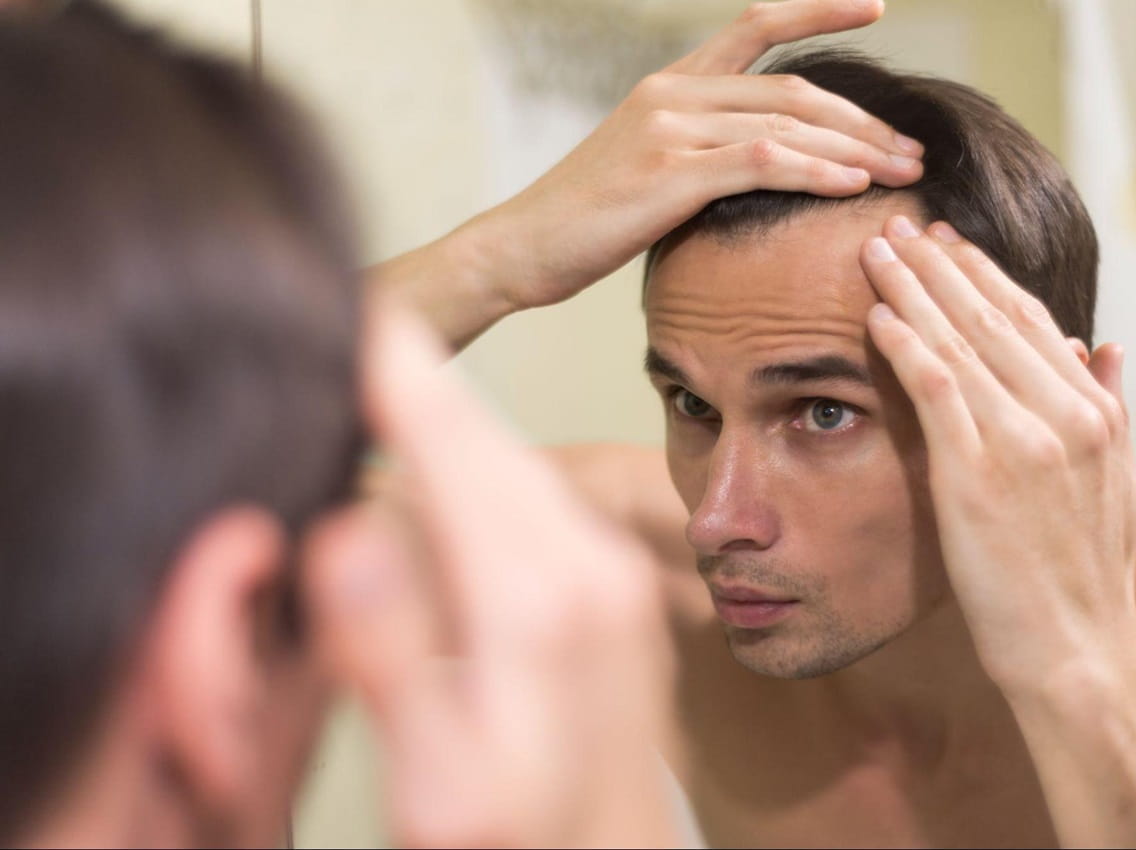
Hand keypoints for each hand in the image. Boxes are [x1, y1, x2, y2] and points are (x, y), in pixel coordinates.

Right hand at [302, 306, 674, 846]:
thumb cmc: (521, 842)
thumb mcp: (439, 778)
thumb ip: (391, 655)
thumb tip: (344, 530)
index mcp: (538, 601)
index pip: (456, 448)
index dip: (397, 375)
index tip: (355, 308)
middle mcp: (587, 568)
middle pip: (486, 442)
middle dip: (419, 382)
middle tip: (360, 326)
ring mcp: (608, 575)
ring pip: (513, 464)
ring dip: (451, 422)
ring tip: (390, 373)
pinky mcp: (611, 588)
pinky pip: (537, 500)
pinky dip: (482, 469)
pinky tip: (447, 470)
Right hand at [382, 0, 923, 349]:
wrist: (521, 248)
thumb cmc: (585, 219)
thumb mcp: (645, 167)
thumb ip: (700, 151)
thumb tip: (760, 166)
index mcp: (670, 83)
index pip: (755, 25)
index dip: (817, 10)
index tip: (874, 8)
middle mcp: (673, 93)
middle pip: (793, 90)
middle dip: (863, 120)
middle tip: (910, 148)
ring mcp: (670, 129)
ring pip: (786, 125)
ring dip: (854, 150)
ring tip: (901, 172)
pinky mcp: (669, 174)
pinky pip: (760, 163)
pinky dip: (814, 172)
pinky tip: (852, 186)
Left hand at [859, 216, 1135, 693]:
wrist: (1073, 648)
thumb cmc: (1086, 574)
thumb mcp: (1118, 485)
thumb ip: (1110, 409)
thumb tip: (1104, 346)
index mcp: (1094, 414)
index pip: (1031, 323)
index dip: (985, 277)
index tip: (950, 245)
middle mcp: (1064, 414)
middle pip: (992, 317)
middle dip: (941, 265)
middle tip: (901, 224)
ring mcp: (1022, 439)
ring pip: (961, 340)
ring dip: (914, 288)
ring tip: (877, 249)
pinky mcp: (977, 470)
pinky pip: (936, 387)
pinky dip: (905, 342)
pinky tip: (876, 312)